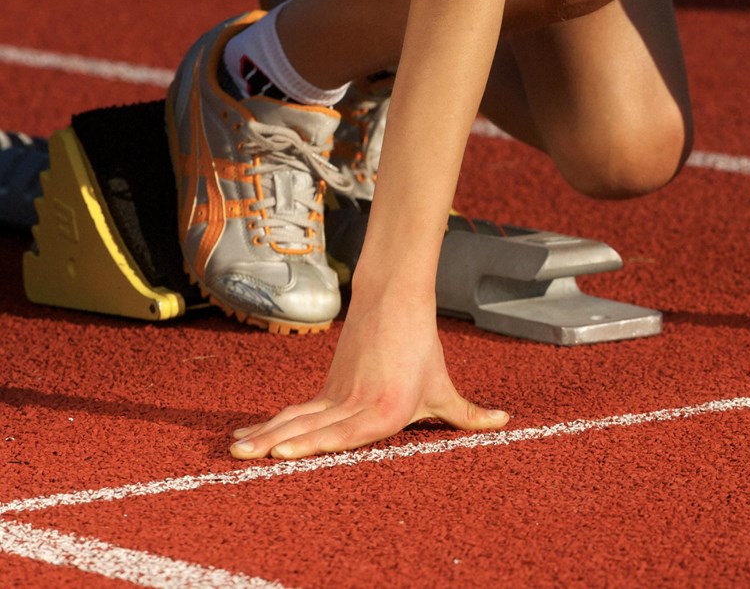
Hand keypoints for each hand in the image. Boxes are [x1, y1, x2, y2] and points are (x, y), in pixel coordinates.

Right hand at [229, 297, 508, 459]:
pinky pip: (297, 410)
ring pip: (297, 418)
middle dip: (277, 443)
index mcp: (385, 411)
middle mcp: (357, 405)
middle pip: (311, 427)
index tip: (283, 452)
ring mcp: (338, 395)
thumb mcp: (444, 389)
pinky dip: (271, 423)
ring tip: (236, 448)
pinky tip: (249, 436)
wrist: (396, 301)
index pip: (344, 434)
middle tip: (246, 455)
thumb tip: (505, 421)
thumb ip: (469, 415)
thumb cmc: (422, 349)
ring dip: (265, 433)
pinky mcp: (328, 386)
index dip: (312, 444)